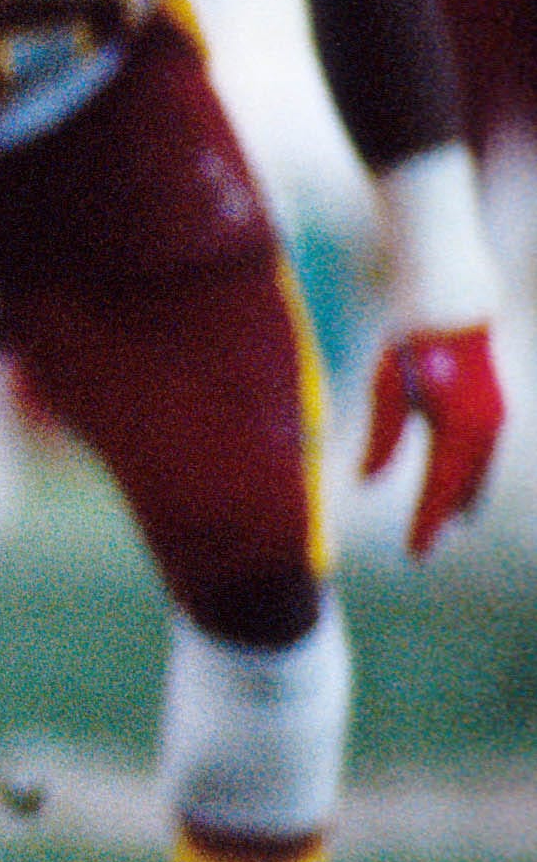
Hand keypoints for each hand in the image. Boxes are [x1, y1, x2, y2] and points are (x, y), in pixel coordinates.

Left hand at [363, 322, 502, 556]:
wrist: (453, 306)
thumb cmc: (413, 343)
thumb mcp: (390, 389)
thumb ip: (383, 438)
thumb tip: (366, 482)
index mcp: (459, 428)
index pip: (440, 490)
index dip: (427, 525)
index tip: (415, 555)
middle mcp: (485, 430)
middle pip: (463, 489)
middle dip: (443, 519)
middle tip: (423, 550)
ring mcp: (495, 420)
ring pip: (478, 474)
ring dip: (461, 500)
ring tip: (445, 526)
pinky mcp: (494, 411)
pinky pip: (482, 457)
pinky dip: (469, 478)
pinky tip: (458, 488)